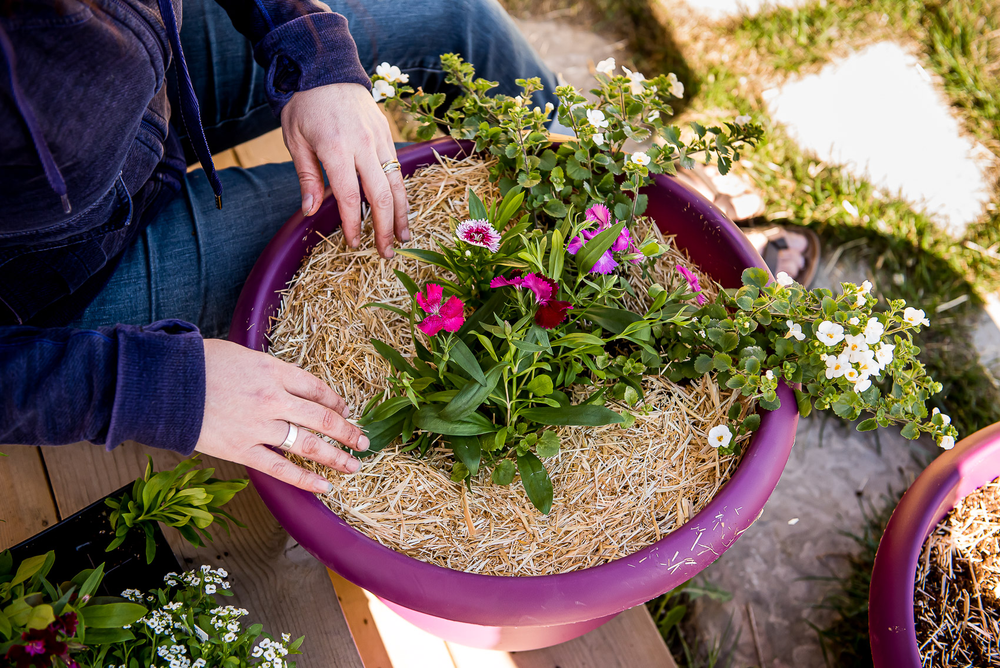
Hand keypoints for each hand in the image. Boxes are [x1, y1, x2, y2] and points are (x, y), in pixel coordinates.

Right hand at [194, 339, 367, 493]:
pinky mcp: (241, 450)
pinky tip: (325, 486)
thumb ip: (269, 372)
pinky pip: (280, 468)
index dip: (336, 401)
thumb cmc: (198, 363)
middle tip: (363, 442)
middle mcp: (273, 398)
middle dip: (348, 431)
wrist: (162, 383)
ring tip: (354, 466)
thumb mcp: (242, 355)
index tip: (346, 410)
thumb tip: (289, 387)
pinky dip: (305, 479)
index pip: (318, 388)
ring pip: (308, 444)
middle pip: (323, 417)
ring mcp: (259, 426)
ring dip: (335, 456)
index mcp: (274, 370)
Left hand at [281, 83, 409, 258]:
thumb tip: (310, 212)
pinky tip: (401, 209)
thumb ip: (307, 177)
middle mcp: (363, 145)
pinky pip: (397, 169)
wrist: (326, 66)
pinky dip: (401, 192)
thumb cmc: (305, 104)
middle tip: (386, 253)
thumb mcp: (295, 140)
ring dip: (401, 214)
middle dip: (384, 228)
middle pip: (381, 196)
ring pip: (397, 184)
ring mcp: (379, 139)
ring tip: (403, 237)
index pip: (349, 197)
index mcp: (336, 148)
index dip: (352, 224)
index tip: (354, 243)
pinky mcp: (387, 133)